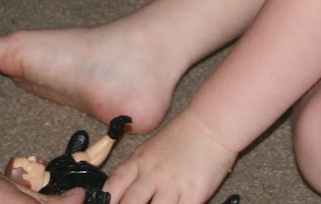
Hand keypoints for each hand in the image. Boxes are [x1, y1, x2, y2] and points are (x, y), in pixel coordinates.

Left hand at [102, 110, 235, 203]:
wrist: (211, 125)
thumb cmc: (184, 134)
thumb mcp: (152, 148)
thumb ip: (138, 168)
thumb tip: (126, 188)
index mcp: (139, 162)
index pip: (115, 186)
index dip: (108, 200)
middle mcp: (152, 175)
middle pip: (130, 203)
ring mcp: (172, 186)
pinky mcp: (193, 194)